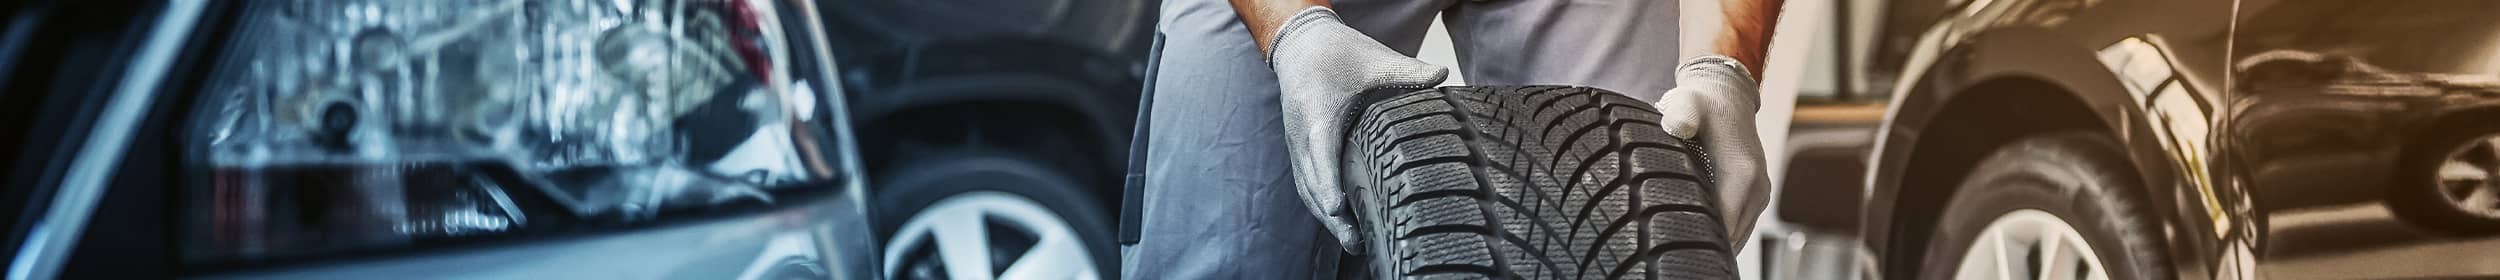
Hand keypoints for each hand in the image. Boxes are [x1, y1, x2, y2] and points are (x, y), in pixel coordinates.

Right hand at [1266, 7, 1448, 249]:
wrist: (1301, 44)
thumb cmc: (1336, 52)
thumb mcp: (1373, 58)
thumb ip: (1407, 71)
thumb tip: (1443, 73)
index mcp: (1318, 113)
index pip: (1320, 153)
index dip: (1328, 182)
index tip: (1337, 207)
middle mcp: (1302, 134)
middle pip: (1312, 182)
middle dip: (1331, 214)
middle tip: (1355, 241)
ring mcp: (1298, 145)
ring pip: (1307, 189)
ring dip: (1326, 218)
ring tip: (1353, 242)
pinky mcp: (1300, 151)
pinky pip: (1307, 183)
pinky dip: (1321, 206)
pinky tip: (1341, 223)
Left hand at [1653, 55, 1770, 245]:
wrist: (1726, 97)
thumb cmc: (1702, 103)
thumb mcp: (1687, 104)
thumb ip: (1680, 115)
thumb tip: (1679, 127)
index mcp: (1742, 172)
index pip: (1724, 224)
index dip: (1699, 236)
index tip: (1674, 241)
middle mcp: (1757, 187)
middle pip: (1732, 236)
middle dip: (1706, 244)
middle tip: (1673, 249)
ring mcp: (1760, 194)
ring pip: (1738, 236)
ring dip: (1715, 242)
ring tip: (1682, 245)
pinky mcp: (1757, 197)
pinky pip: (1741, 227)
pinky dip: (1723, 235)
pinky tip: (1698, 234)